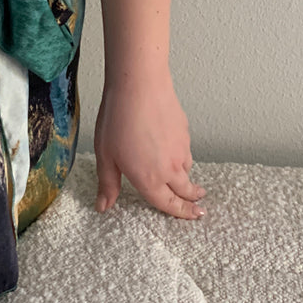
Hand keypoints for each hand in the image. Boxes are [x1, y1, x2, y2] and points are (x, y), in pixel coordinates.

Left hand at [93, 70, 206, 219]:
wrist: (139, 86)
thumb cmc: (119, 118)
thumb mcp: (105, 155)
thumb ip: (108, 184)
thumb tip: (103, 206)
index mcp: (149, 180)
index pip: (169, 204)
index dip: (182, 213)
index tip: (193, 216)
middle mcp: (169, 168)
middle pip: (186, 190)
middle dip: (193, 199)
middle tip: (199, 203)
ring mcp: (181, 149)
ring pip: (187, 169)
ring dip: (186, 176)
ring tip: (182, 176)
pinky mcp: (185, 131)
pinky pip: (186, 149)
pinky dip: (183, 154)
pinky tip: (172, 146)